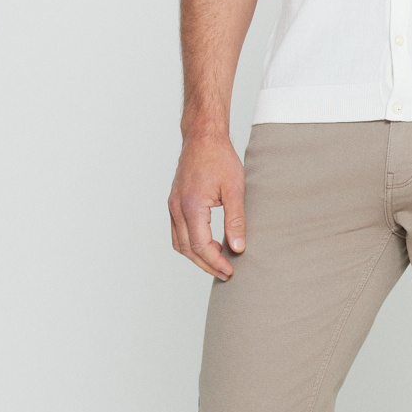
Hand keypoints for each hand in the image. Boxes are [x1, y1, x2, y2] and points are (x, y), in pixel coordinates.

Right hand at [168, 129, 245, 279]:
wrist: (202, 137)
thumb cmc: (219, 158)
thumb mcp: (234, 189)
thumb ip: (236, 220)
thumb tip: (238, 247)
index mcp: (191, 207)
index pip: (201, 247)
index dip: (216, 263)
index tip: (231, 271)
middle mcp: (177, 209)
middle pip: (188, 250)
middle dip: (207, 265)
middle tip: (226, 273)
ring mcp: (173, 206)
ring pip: (179, 243)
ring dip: (197, 257)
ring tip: (218, 262)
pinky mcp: (174, 203)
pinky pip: (178, 232)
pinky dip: (190, 244)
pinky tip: (208, 245)